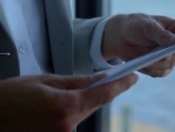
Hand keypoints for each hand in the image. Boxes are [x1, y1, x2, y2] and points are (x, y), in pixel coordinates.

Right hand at [0, 73, 137, 131]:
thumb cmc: (12, 96)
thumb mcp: (46, 80)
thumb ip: (77, 82)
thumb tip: (99, 78)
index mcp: (66, 107)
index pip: (103, 94)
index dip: (121, 85)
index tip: (132, 78)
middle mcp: (67, 125)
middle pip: (95, 104)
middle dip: (101, 91)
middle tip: (106, 78)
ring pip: (85, 112)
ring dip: (85, 101)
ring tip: (68, 91)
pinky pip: (74, 120)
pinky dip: (75, 110)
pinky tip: (64, 103)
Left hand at [102, 13, 174, 76]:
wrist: (120, 37)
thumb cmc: (136, 25)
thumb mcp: (148, 26)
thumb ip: (163, 34)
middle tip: (164, 54)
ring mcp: (168, 56)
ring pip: (172, 64)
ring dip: (160, 63)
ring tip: (148, 59)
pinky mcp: (158, 66)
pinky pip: (161, 73)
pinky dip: (153, 70)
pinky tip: (145, 64)